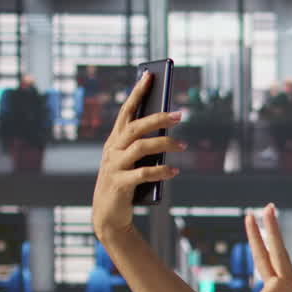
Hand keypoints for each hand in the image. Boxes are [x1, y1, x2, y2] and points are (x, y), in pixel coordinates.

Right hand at [90, 72, 184, 240]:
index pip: (126, 111)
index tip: (150, 75)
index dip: (138, 93)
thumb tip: (168, 129)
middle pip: (136, 127)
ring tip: (183, 146)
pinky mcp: (120, 184)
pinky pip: (143, 174)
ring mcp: (114, 167)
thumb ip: (143, 146)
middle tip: (180, 115)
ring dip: (165, 144)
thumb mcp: (131, 162)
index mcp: (114, 141)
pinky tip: (174, 172)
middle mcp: (112, 150)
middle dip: (158, 118)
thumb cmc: (124, 184)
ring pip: (141, 148)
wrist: (108, 216)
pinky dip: (161, 172)